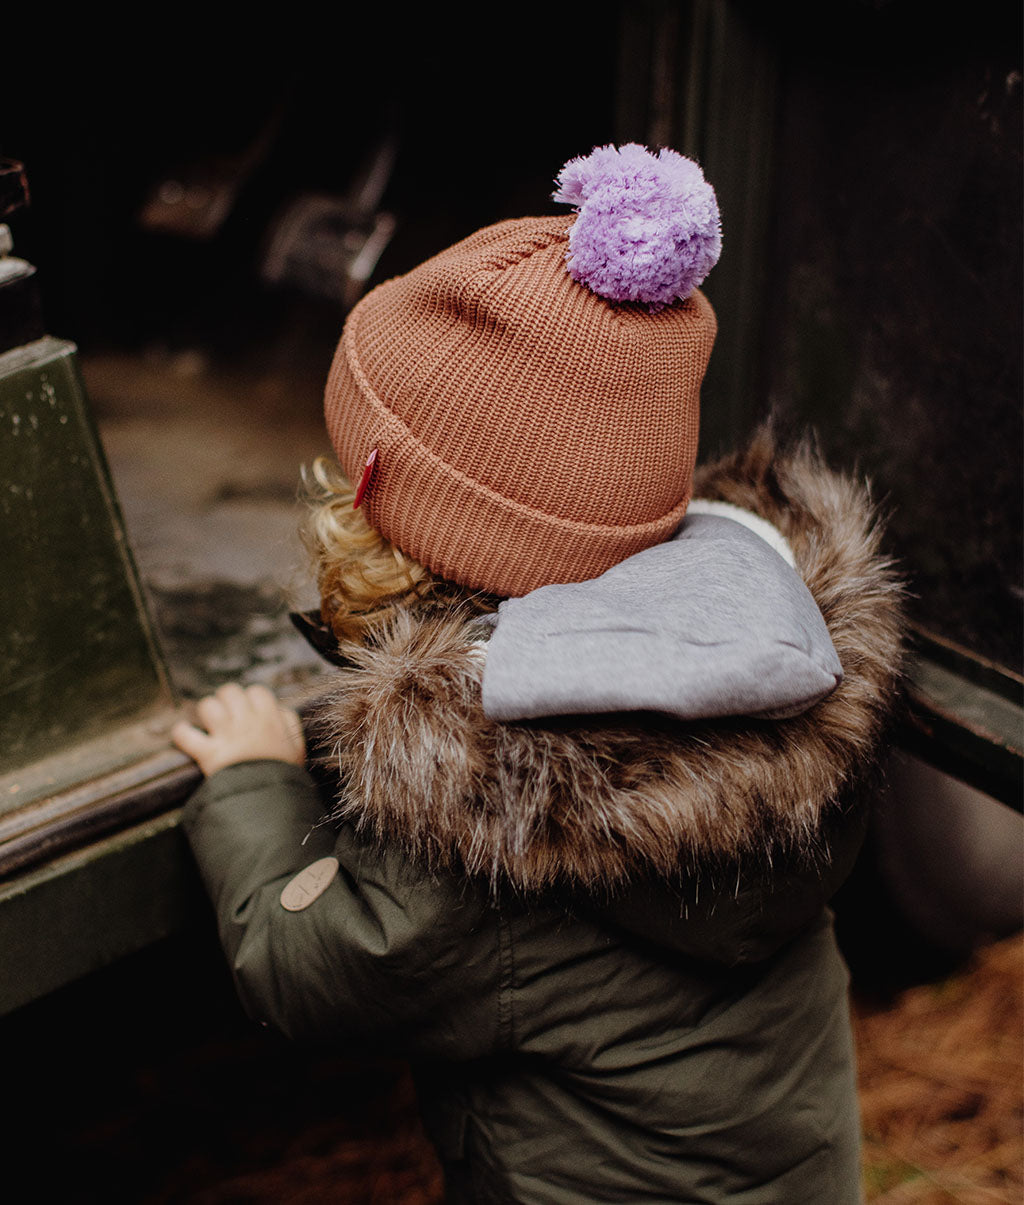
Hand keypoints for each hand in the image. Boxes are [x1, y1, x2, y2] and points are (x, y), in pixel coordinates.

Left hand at [171, 683, 306, 777]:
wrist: (269, 801)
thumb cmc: (285, 775)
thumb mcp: (297, 749)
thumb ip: (290, 724)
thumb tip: (279, 710)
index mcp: (269, 719)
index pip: (256, 692)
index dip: (251, 698)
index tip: (249, 709)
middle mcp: (246, 722)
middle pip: (230, 692)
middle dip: (226, 699)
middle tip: (226, 713)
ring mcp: (225, 736)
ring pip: (207, 706)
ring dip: (206, 712)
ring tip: (208, 722)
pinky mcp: (208, 753)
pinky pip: (185, 734)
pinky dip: (181, 732)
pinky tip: (183, 732)